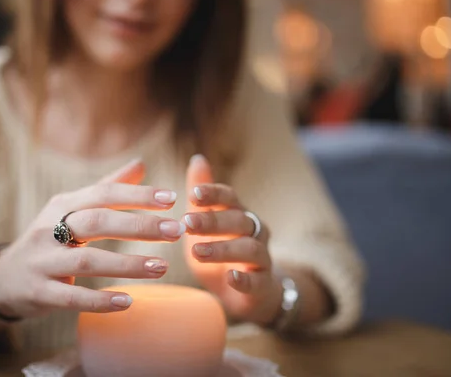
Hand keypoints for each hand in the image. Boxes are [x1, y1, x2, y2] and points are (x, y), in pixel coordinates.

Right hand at [0, 159, 186, 317]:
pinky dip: (100, 300)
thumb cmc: (49, 239)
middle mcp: (50, 228)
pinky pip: (71, 298)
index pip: (103, 193)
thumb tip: (141, 164)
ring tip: (161, 267)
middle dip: (139, 225)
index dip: (137, 195)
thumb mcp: (71, 208)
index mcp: (63, 204)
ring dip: (127, 264)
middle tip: (176, 231)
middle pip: (97, 222)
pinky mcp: (38, 292)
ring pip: (87, 260)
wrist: (4, 278)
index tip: (172, 199)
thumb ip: (107, 187)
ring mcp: (42, 261)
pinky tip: (128, 301)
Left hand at [183, 155, 282, 323]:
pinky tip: (230, 278)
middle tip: (186, 222)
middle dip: (212, 221)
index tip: (192, 194)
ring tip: (195, 252)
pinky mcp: (264, 285)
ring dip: (222, 249)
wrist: (251, 292)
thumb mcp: (208, 222)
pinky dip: (245, 279)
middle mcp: (254, 231)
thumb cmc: (223, 250)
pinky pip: (257, 281)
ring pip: (249, 249)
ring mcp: (262, 258)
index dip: (213, 194)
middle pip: (237, 220)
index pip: (229, 197)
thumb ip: (204, 194)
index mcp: (238, 213)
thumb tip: (198, 158)